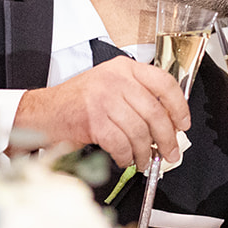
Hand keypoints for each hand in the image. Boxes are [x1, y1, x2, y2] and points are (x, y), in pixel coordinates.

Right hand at [13, 57, 189, 170]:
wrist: (43, 112)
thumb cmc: (77, 102)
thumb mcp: (110, 86)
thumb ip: (137, 96)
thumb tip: (168, 122)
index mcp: (124, 68)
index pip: (163, 82)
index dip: (179, 106)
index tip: (183, 123)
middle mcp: (115, 80)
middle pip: (155, 112)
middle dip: (167, 138)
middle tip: (170, 152)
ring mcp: (104, 99)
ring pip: (139, 131)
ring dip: (146, 152)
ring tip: (144, 160)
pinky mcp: (94, 120)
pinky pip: (121, 144)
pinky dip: (126, 157)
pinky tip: (125, 159)